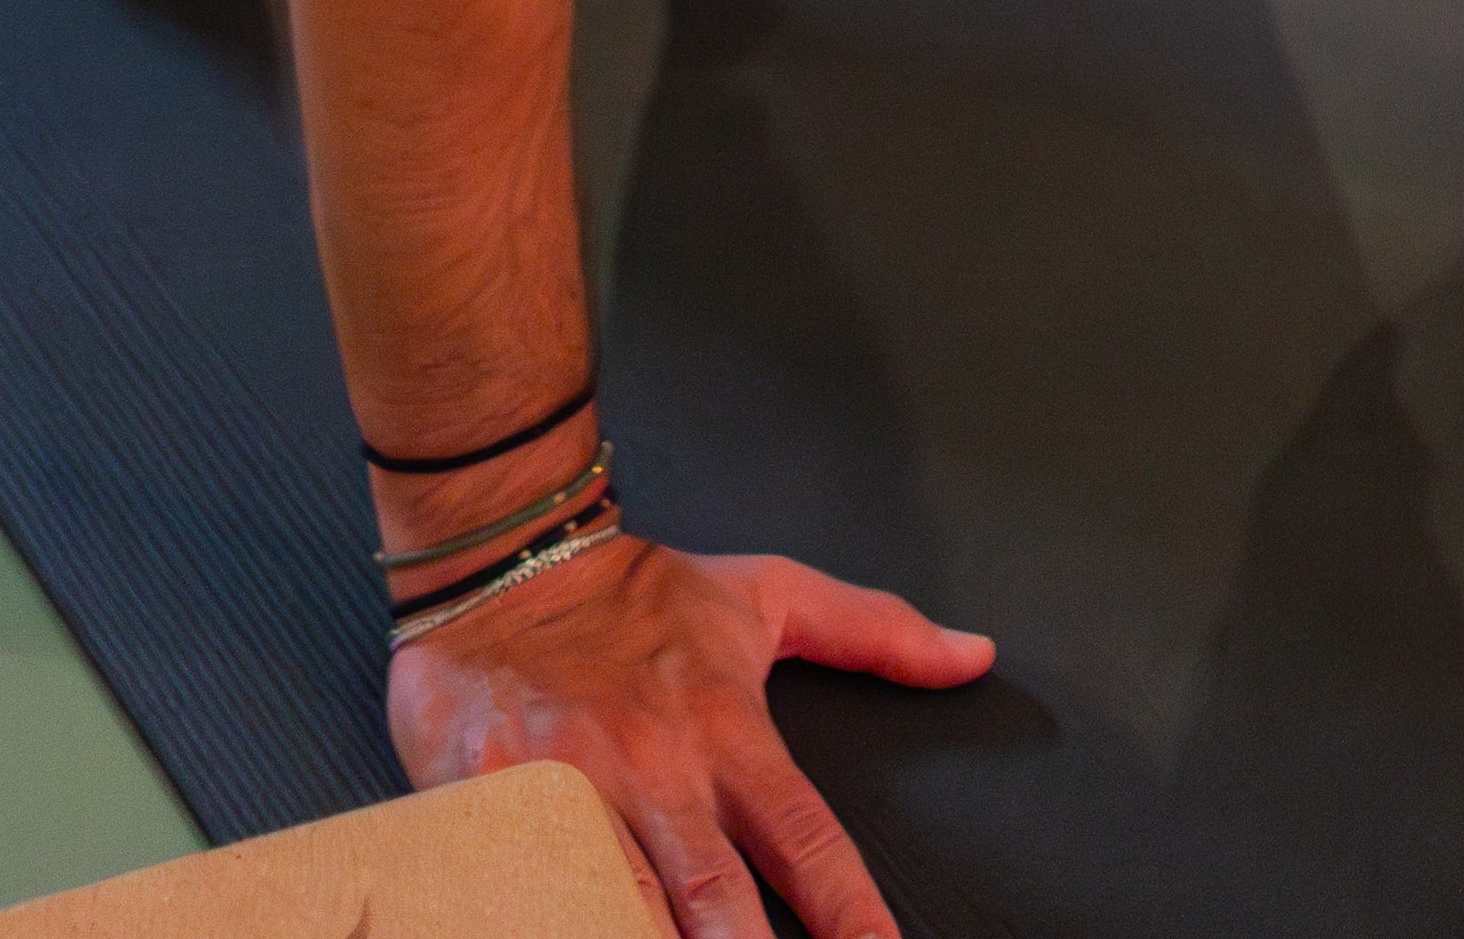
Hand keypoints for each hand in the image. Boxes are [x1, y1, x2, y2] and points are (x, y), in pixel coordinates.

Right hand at [389, 531, 993, 938]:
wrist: (505, 562)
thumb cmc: (638, 596)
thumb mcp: (766, 596)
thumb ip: (873, 630)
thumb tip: (972, 656)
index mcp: (726, 729)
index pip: (808, 841)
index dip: (852, 917)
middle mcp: (656, 770)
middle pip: (717, 901)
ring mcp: (573, 792)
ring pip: (622, 910)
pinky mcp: (492, 806)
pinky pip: (527, 894)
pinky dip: (558, 918)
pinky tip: (583, 929)